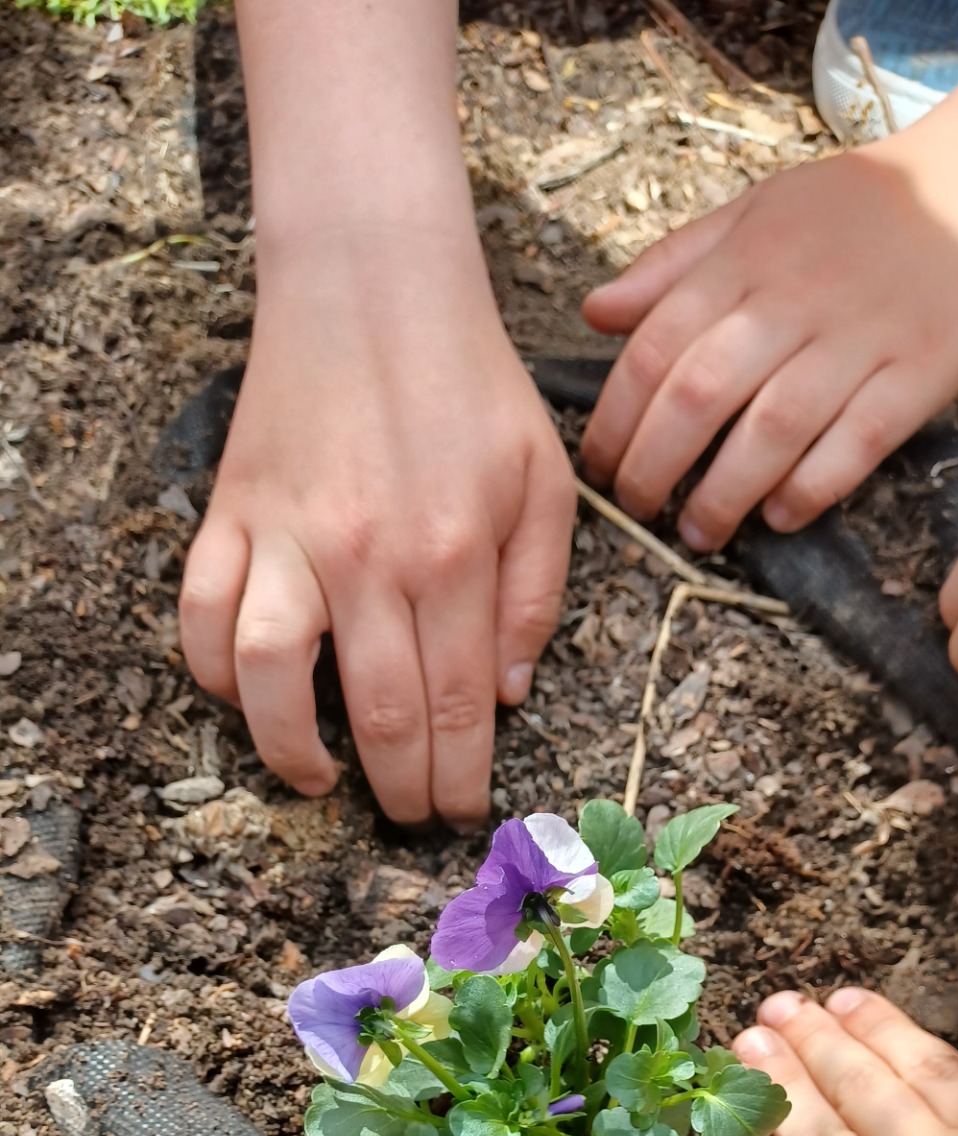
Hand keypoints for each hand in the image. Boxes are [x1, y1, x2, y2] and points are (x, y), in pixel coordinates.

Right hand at [179, 235, 575, 826]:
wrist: (374, 284)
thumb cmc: (470, 383)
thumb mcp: (543, 480)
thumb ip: (537, 592)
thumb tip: (510, 694)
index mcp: (454, 555)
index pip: (458, 706)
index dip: (460, 776)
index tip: (461, 809)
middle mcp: (368, 558)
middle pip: (380, 714)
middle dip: (400, 788)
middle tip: (409, 815)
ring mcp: (289, 536)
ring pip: (268, 678)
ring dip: (290, 752)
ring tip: (320, 782)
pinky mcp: (232, 513)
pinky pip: (199, 612)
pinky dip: (211, 670)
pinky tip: (246, 697)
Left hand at [579, 139, 957, 550]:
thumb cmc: (853, 210)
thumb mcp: (755, 211)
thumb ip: (673, 265)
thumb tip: (593, 313)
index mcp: (747, 258)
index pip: (659, 346)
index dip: (618, 416)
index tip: (600, 464)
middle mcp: (797, 300)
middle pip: (704, 393)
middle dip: (655, 464)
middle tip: (637, 507)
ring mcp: (860, 339)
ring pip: (774, 428)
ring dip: (725, 493)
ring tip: (698, 532)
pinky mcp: (917, 376)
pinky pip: (856, 444)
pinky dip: (811, 487)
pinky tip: (779, 517)